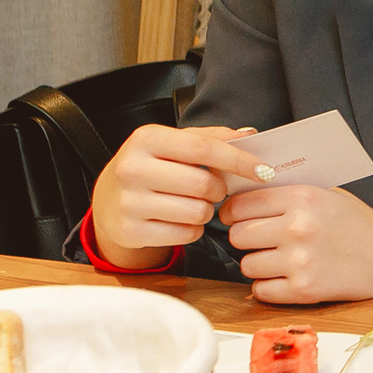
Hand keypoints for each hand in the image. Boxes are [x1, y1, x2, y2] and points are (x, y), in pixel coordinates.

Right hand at [90, 124, 267, 270]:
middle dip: (219, 190)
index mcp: (147, 138)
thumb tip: (249, 137)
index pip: (204, 148)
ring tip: (192, 203)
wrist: (108, 199)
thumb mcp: (175, 143)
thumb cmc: (153, 166)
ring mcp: (128, 202)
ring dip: (206, 210)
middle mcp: (132, 168)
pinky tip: (179, 219)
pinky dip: (192, 229)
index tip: (264, 171)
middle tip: (213, 189)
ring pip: (197, 212)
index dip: (239, 161)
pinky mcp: (129, 231)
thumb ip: (213, 138)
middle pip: (203, 184)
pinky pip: (185, 234)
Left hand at [221, 184, 372, 305]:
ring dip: (258, 264)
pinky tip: (286, 277)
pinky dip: (269, 287)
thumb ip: (289, 192)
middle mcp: (299, 227)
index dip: (233, 212)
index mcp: (304, 197)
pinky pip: (261, 291)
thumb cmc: (359, 225)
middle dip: (246, 238)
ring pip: (247, 265)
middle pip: (238, 235)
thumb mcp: (329, 195)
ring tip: (279, 259)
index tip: (235, 217)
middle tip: (261, 239)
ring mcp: (300, 261)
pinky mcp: (303, 290)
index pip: (241, 204)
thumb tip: (245, 191)